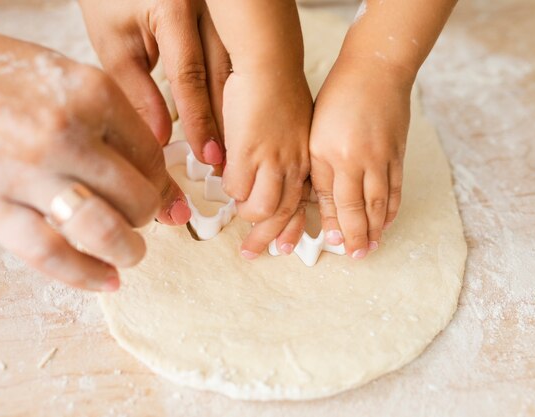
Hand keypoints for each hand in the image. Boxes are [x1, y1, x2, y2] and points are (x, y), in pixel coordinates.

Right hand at [0, 13, 189, 290]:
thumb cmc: (2, 78)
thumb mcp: (71, 82)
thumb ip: (120, 129)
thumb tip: (169, 192)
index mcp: (92, 92)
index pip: (152, 158)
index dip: (162, 185)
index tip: (161, 197)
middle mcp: (65, 131)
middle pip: (136, 198)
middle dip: (147, 217)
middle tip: (139, 220)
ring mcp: (26, 172)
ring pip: (103, 231)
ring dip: (128, 251)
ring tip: (130, 253)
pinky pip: (52, 255)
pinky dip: (86, 276)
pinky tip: (106, 280)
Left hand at [79, 0, 228, 165]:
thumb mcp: (114, 44)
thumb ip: (137, 92)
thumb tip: (160, 137)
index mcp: (174, 7)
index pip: (190, 74)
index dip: (199, 119)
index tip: (206, 153)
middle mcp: (209, 4)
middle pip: (224, 73)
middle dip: (225, 121)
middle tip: (226, 160)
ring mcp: (224, 7)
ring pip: (239, 66)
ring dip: (237, 109)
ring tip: (235, 146)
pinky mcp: (230, 13)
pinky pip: (239, 56)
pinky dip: (239, 89)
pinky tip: (239, 115)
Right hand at [221, 69, 311, 258]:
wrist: (269, 64)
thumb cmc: (277, 91)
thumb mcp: (290, 130)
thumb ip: (281, 157)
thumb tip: (262, 179)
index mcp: (307, 160)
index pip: (303, 204)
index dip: (293, 229)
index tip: (285, 248)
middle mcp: (294, 166)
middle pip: (283, 214)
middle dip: (267, 239)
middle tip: (252, 253)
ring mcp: (272, 161)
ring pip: (261, 208)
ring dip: (247, 214)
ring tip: (238, 213)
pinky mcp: (248, 152)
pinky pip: (236, 188)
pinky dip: (230, 190)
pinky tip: (227, 182)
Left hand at [310, 55, 411, 258]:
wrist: (376, 70)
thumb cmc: (338, 98)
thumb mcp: (316, 133)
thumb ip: (319, 169)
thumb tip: (318, 201)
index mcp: (333, 156)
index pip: (335, 202)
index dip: (336, 226)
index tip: (335, 245)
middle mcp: (360, 161)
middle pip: (360, 208)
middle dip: (359, 235)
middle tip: (357, 256)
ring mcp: (383, 158)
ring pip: (381, 202)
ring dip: (377, 227)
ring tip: (373, 246)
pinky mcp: (398, 153)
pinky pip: (396, 188)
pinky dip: (392, 208)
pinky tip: (388, 220)